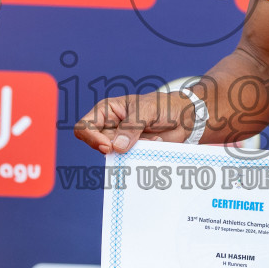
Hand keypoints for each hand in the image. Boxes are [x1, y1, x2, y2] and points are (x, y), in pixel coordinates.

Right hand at [74, 92, 195, 154]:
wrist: (184, 117)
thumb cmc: (164, 105)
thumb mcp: (147, 109)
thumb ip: (131, 126)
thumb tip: (116, 147)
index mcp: (106, 111)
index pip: (84, 127)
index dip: (91, 139)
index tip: (108, 147)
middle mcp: (110, 128)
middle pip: (99, 146)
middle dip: (120, 147)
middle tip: (142, 140)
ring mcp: (121, 142)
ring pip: (115, 156)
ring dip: (134, 151)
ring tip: (153, 139)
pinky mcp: (133, 153)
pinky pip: (129, 162)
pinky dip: (142, 156)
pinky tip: (156, 143)